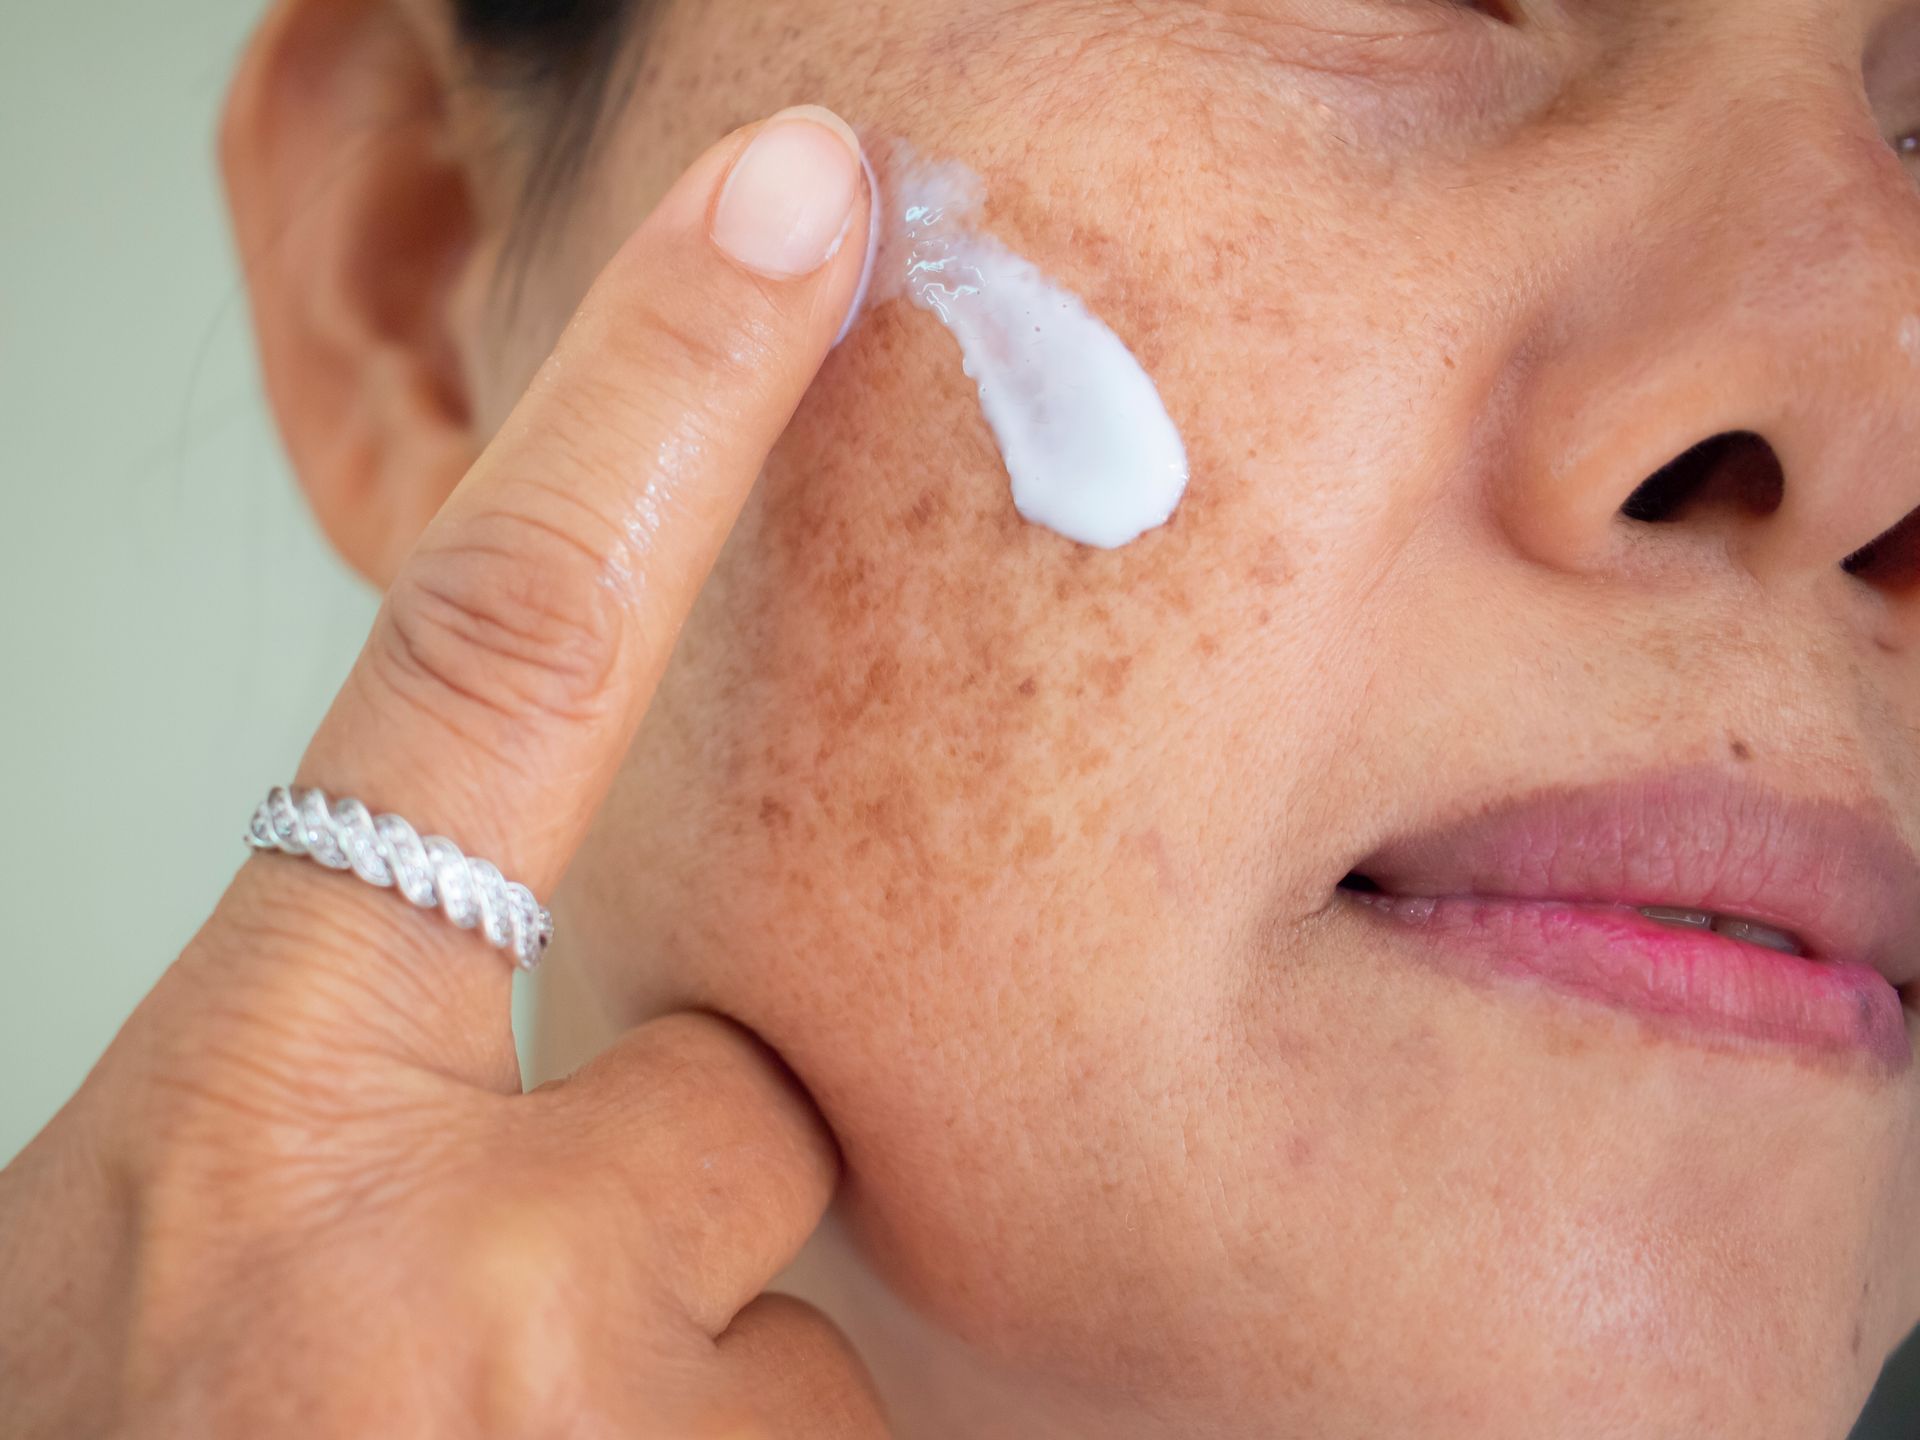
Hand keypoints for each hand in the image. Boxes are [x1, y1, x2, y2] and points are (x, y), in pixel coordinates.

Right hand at [0, 103, 883, 1438]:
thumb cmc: (125, 1438)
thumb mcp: (176, 1228)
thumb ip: (375, 1074)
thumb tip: (637, 1039)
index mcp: (259, 1112)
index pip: (504, 650)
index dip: (658, 397)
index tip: (800, 198)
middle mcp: (436, 1266)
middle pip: (741, 1104)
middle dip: (662, 1193)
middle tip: (479, 1340)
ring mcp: (601, 1438)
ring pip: (789, 1303)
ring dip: (690, 1375)